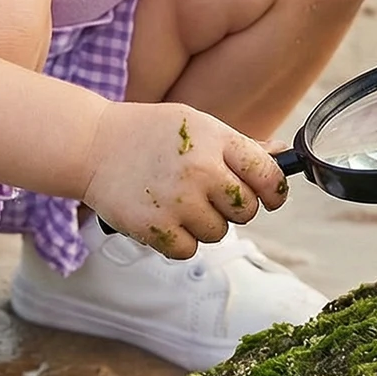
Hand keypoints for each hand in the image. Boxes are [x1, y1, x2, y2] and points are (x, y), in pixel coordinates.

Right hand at [80, 100, 286, 256]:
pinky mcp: (155, 227)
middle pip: (246, 211)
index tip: (269, 197)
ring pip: (218, 233)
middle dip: (233, 208)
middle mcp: (201, 170)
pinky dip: (179, 241)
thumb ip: (241, 146)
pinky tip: (164, 216)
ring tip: (179, 201)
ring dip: (204, 224)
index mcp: (216, 139)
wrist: (92, 145)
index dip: (275, 192)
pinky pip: (189, 250)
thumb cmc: (151, 133)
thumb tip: (283, 155)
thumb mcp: (199, 125)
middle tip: (207, 194)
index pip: (268, 175)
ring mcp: (177, 200)